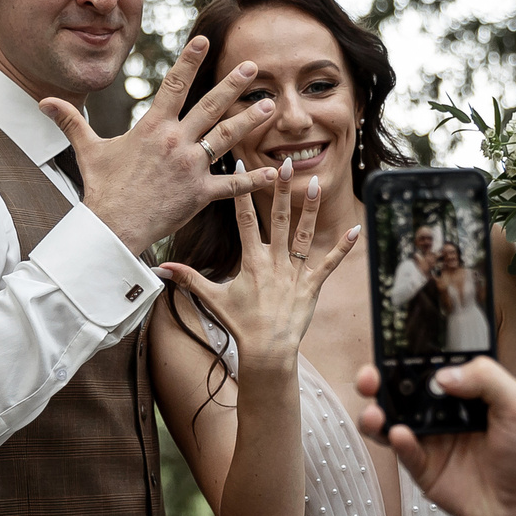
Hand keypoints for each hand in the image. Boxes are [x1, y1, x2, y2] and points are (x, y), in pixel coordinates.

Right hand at [43, 34, 279, 254]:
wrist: (112, 228)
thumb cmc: (102, 189)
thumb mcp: (87, 150)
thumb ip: (71, 122)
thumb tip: (44, 102)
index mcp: (152, 128)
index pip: (173, 85)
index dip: (189, 61)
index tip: (204, 40)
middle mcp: (175, 142)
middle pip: (210, 106)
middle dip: (234, 84)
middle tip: (253, 65)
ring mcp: (190, 167)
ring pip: (227, 137)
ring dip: (251, 120)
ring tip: (271, 105)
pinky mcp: (200, 194)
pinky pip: (232, 184)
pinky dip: (254, 178)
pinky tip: (274, 169)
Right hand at [158, 160, 360, 375]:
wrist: (267, 351)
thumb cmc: (241, 325)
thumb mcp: (212, 299)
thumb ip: (188, 279)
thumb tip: (159, 269)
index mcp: (251, 261)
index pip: (245, 219)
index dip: (242, 192)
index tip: (240, 166)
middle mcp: (275, 262)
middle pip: (279, 219)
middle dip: (280, 190)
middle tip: (284, 164)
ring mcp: (295, 273)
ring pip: (305, 234)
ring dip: (311, 208)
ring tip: (317, 183)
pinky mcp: (312, 286)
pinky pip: (330, 263)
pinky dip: (343, 247)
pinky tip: (355, 230)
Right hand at [356, 355, 515, 515]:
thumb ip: (485, 378)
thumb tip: (443, 374)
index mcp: (465, 390)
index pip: (429, 366)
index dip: (407, 356)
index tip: (391, 347)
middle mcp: (443, 413)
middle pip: (400, 391)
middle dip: (378, 381)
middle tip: (370, 377)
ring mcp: (432, 441)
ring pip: (392, 421)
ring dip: (376, 413)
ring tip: (375, 413)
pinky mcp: (426, 470)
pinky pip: (404, 453)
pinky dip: (397, 443)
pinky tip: (401, 435)